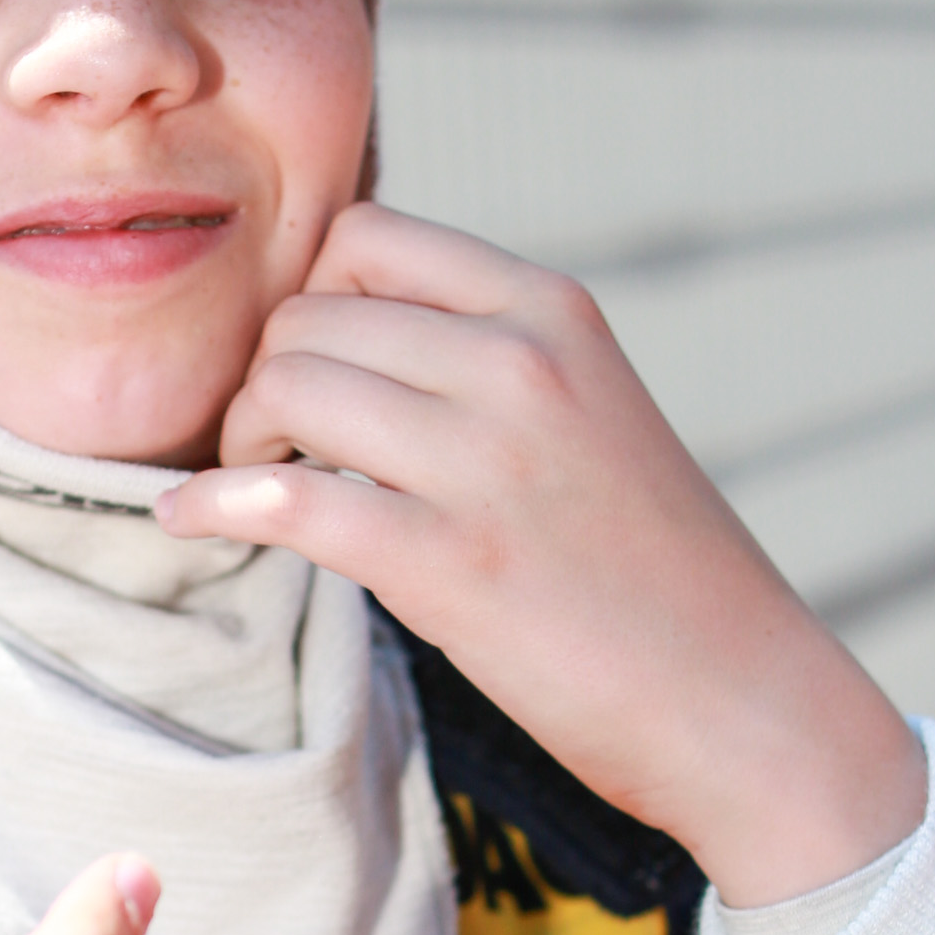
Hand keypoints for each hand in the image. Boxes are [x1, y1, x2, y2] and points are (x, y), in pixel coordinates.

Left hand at [155, 202, 923, 903]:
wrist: (743, 699)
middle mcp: (522, 363)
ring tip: (265, 488)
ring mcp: (487, 461)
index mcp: (554, 310)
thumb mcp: (590, 409)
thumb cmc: (653, 568)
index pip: (365, 235)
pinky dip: (215, 504)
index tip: (308, 365)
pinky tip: (192, 520)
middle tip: (276, 447)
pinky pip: (286, 500)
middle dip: (265, 376)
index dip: (306, 296)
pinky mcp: (451, 563)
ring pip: (285, 387)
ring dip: (243, 440)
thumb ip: (486, 356)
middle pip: (307, 314)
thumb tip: (338, 333)